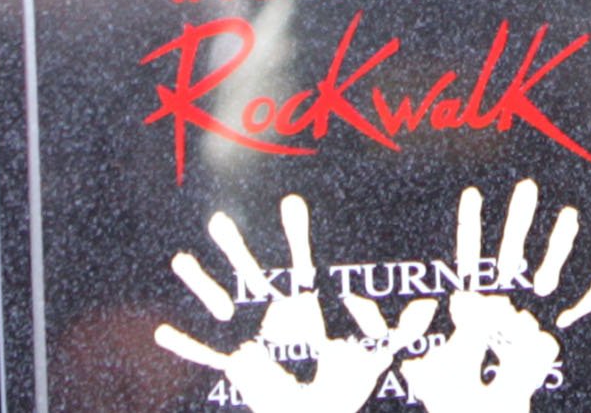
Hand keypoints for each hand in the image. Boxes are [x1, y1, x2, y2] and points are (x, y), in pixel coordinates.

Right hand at [154, 195, 436, 412]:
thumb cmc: (344, 387)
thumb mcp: (374, 357)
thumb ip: (400, 332)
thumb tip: (427, 307)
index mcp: (305, 307)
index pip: (300, 263)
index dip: (296, 235)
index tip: (292, 203)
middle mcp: (272, 314)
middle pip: (250, 273)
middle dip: (235, 248)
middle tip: (217, 219)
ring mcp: (250, 338)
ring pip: (220, 302)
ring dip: (200, 284)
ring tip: (181, 260)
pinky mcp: (235, 367)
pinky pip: (206, 355)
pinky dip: (185, 347)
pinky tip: (162, 334)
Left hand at [398, 179, 590, 412]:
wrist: (485, 411)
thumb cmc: (456, 395)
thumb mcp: (437, 375)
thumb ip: (436, 355)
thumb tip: (439, 327)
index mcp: (474, 303)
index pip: (470, 257)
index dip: (470, 227)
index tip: (472, 195)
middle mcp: (505, 298)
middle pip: (511, 252)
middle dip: (519, 219)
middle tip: (526, 187)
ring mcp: (531, 311)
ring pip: (548, 270)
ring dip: (558, 244)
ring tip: (569, 214)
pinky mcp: (553, 331)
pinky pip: (578, 310)